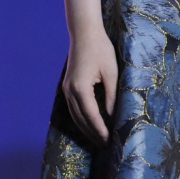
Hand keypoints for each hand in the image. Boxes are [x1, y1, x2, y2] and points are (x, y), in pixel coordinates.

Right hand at [62, 27, 117, 146]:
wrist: (84, 33)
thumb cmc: (101, 49)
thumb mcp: (111, 72)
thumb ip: (111, 95)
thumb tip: (113, 116)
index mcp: (80, 88)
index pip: (91, 115)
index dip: (100, 130)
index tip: (110, 141)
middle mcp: (70, 91)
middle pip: (81, 119)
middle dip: (93, 134)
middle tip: (106, 146)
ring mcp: (66, 88)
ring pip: (75, 115)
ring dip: (86, 129)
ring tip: (99, 139)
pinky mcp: (68, 86)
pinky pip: (73, 108)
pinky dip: (81, 119)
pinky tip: (90, 124)